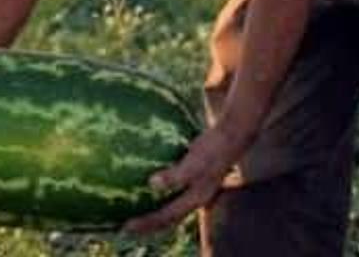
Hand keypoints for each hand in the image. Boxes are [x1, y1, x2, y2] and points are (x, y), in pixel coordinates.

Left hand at [122, 123, 250, 234]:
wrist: (232, 132)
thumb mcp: (195, 163)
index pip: (168, 217)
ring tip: (134, 210)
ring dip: (153, 210)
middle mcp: (195, 197)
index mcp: (197, 198)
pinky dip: (159, 191)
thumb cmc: (214, 148)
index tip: (127, 226)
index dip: (147, 223)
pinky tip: (145, 183)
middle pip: (168, 218)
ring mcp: (194, 187)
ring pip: (170, 206)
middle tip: (125, 226)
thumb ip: (175, 175)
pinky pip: (172, 190)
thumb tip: (152, 184)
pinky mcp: (192, 176)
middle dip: (148, 223)